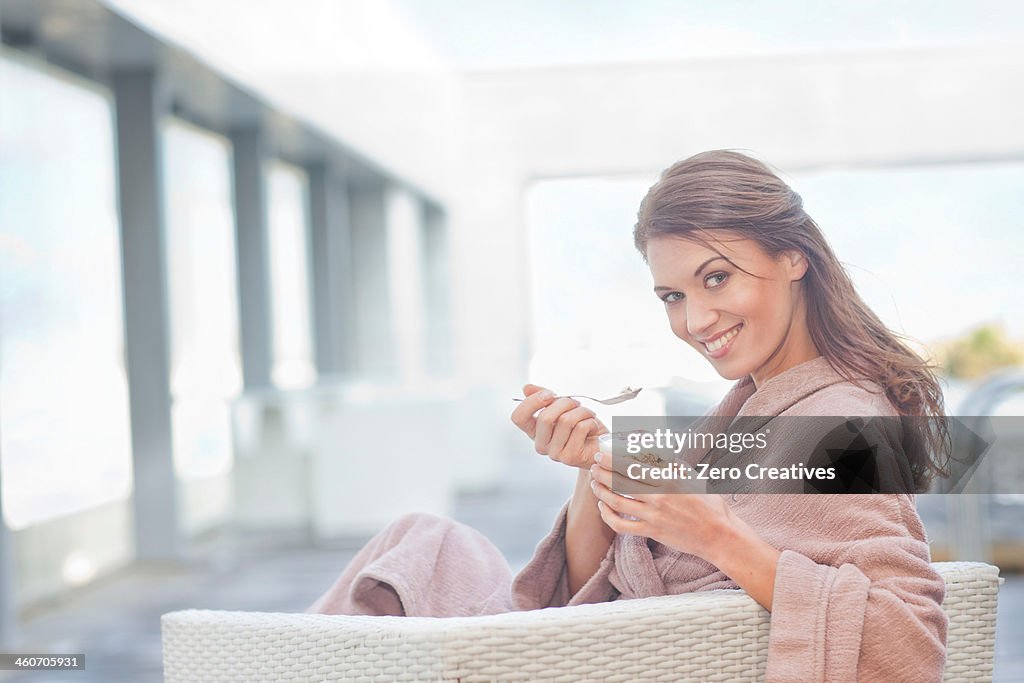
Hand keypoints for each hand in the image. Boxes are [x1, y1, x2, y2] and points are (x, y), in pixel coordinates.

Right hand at [511, 383, 607, 468]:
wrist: (602, 445)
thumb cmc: (582, 427)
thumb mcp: (562, 408)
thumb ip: (544, 398)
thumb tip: (527, 388)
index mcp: (535, 432)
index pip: (519, 417)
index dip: (531, 402)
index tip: (548, 394)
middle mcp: (541, 444)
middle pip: (545, 417)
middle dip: (564, 403)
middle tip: (575, 404)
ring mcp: (554, 453)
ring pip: (566, 420)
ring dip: (581, 412)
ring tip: (586, 415)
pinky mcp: (570, 457)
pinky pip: (580, 428)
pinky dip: (590, 421)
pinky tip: (591, 427)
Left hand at [587, 452, 734, 559]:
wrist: (720, 536)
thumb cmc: (711, 506)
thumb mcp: (695, 479)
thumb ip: (676, 466)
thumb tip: (661, 455)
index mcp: (669, 480)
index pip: (632, 467)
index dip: (611, 460)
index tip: (601, 454)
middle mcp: (658, 497)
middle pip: (619, 482)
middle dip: (601, 472)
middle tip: (594, 466)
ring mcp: (653, 516)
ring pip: (616, 502)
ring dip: (601, 491)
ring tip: (594, 483)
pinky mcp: (652, 532)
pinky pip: (622, 525)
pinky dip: (608, 516)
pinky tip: (603, 508)